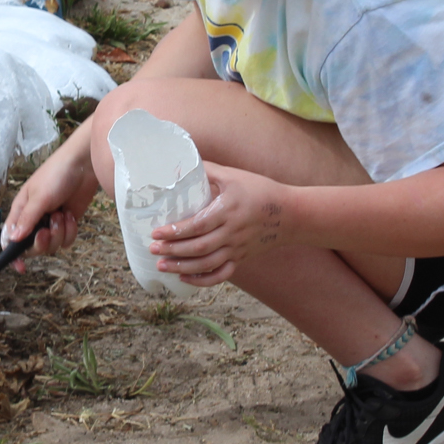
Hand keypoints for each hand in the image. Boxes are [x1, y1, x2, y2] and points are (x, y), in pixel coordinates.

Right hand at [2, 133, 98, 267]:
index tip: (20, 267)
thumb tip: (13, 239)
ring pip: (51, 245)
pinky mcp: (67, 223)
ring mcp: (51, 223)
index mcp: (20, 212)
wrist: (83, 165)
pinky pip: (66, 240)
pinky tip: (70, 214)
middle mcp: (34, 220)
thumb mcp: (39, 197)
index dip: (13, 256)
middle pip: (32, 247)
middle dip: (42, 242)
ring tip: (62, 214)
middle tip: (48, 230)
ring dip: (59, 233)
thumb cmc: (56, 174)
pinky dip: (70, 230)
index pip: (10, 239)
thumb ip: (27, 220)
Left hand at [149, 162, 294, 287]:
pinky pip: (222, 274)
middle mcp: (232, 232)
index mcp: (228, 210)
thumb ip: (207, 170)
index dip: (176, 231)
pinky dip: (203, 280)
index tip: (157, 233)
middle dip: (173, 251)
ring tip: (161, 266)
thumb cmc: (259, 190)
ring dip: (183, 267)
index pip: (198, 225)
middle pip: (199, 248)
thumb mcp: (233, 176)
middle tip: (153, 250)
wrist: (291, 213)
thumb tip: (179, 163)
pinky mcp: (242, 257)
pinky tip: (185, 277)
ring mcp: (237, 248)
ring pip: (207, 264)